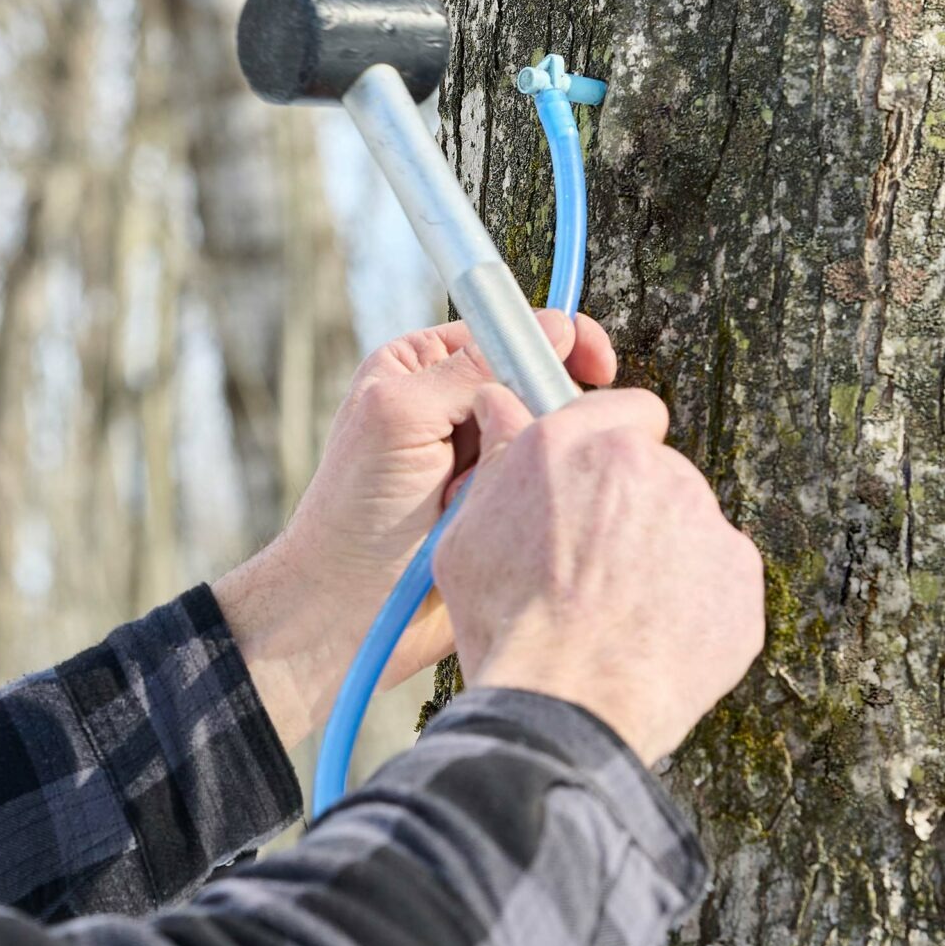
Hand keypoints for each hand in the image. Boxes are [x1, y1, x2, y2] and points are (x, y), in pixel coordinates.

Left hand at [213, 309, 617, 750]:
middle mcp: (452, 407)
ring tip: (493, 496)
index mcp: (422, 369)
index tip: (594, 363)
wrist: (350, 616)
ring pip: (547, 438)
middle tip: (530, 446)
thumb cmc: (356, 516)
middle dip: (547, 410)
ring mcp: (480, 459)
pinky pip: (546, 487)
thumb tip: (548, 329)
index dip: (555, 340)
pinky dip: (540, 498)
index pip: (505, 330)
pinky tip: (511, 522)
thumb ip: (468, 369)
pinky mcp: (500, 506)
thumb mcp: (401, 418)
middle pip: (536, 383)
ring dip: (536, 462)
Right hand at [433, 386, 762, 761]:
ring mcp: (700, 517)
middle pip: (655, 473)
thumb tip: (501, 404)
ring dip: (662, 555)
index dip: (613, 445)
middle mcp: (641, 465)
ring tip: (620, 615)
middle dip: (633, 508)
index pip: (623, 409)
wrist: (566, 708)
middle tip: (596, 569)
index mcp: (570, 446)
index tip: (602, 477)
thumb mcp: (466, 538)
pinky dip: (695, 600)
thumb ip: (497, 462)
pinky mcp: (739, 571)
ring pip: (685, 525)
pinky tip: (654, 636)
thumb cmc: (509, 630)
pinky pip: (717, 575)